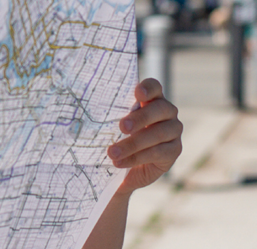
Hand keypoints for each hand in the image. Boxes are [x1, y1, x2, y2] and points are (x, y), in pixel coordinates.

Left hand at [110, 78, 181, 193]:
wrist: (130, 169)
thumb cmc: (120, 139)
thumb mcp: (114, 126)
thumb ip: (111, 117)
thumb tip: (82, 113)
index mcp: (152, 99)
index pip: (154, 87)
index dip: (148, 88)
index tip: (137, 94)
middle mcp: (167, 112)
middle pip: (159, 109)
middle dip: (140, 118)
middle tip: (122, 126)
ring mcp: (173, 130)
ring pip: (158, 133)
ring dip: (133, 144)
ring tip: (112, 152)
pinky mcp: (174, 150)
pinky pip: (157, 152)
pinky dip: (136, 158)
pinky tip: (120, 162)